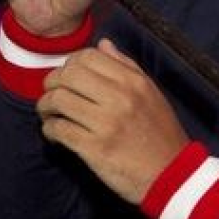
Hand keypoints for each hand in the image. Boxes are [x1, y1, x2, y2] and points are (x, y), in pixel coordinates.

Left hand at [37, 39, 189, 203]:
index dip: (71, 64)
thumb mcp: (151, 93)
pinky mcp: (94, 148)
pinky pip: (58, 129)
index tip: (68, 77)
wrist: (171, 173)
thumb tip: (103, 45)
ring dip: (46, 107)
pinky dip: (49, 130)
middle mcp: (119, 97)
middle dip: (52, 83)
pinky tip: (55, 134)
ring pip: (58, 100)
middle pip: (68, 75)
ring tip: (50, 115)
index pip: (89, 56)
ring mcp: (106, 123)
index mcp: (133, 81)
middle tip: (52, 94)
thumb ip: (127, 66)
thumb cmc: (161, 133)